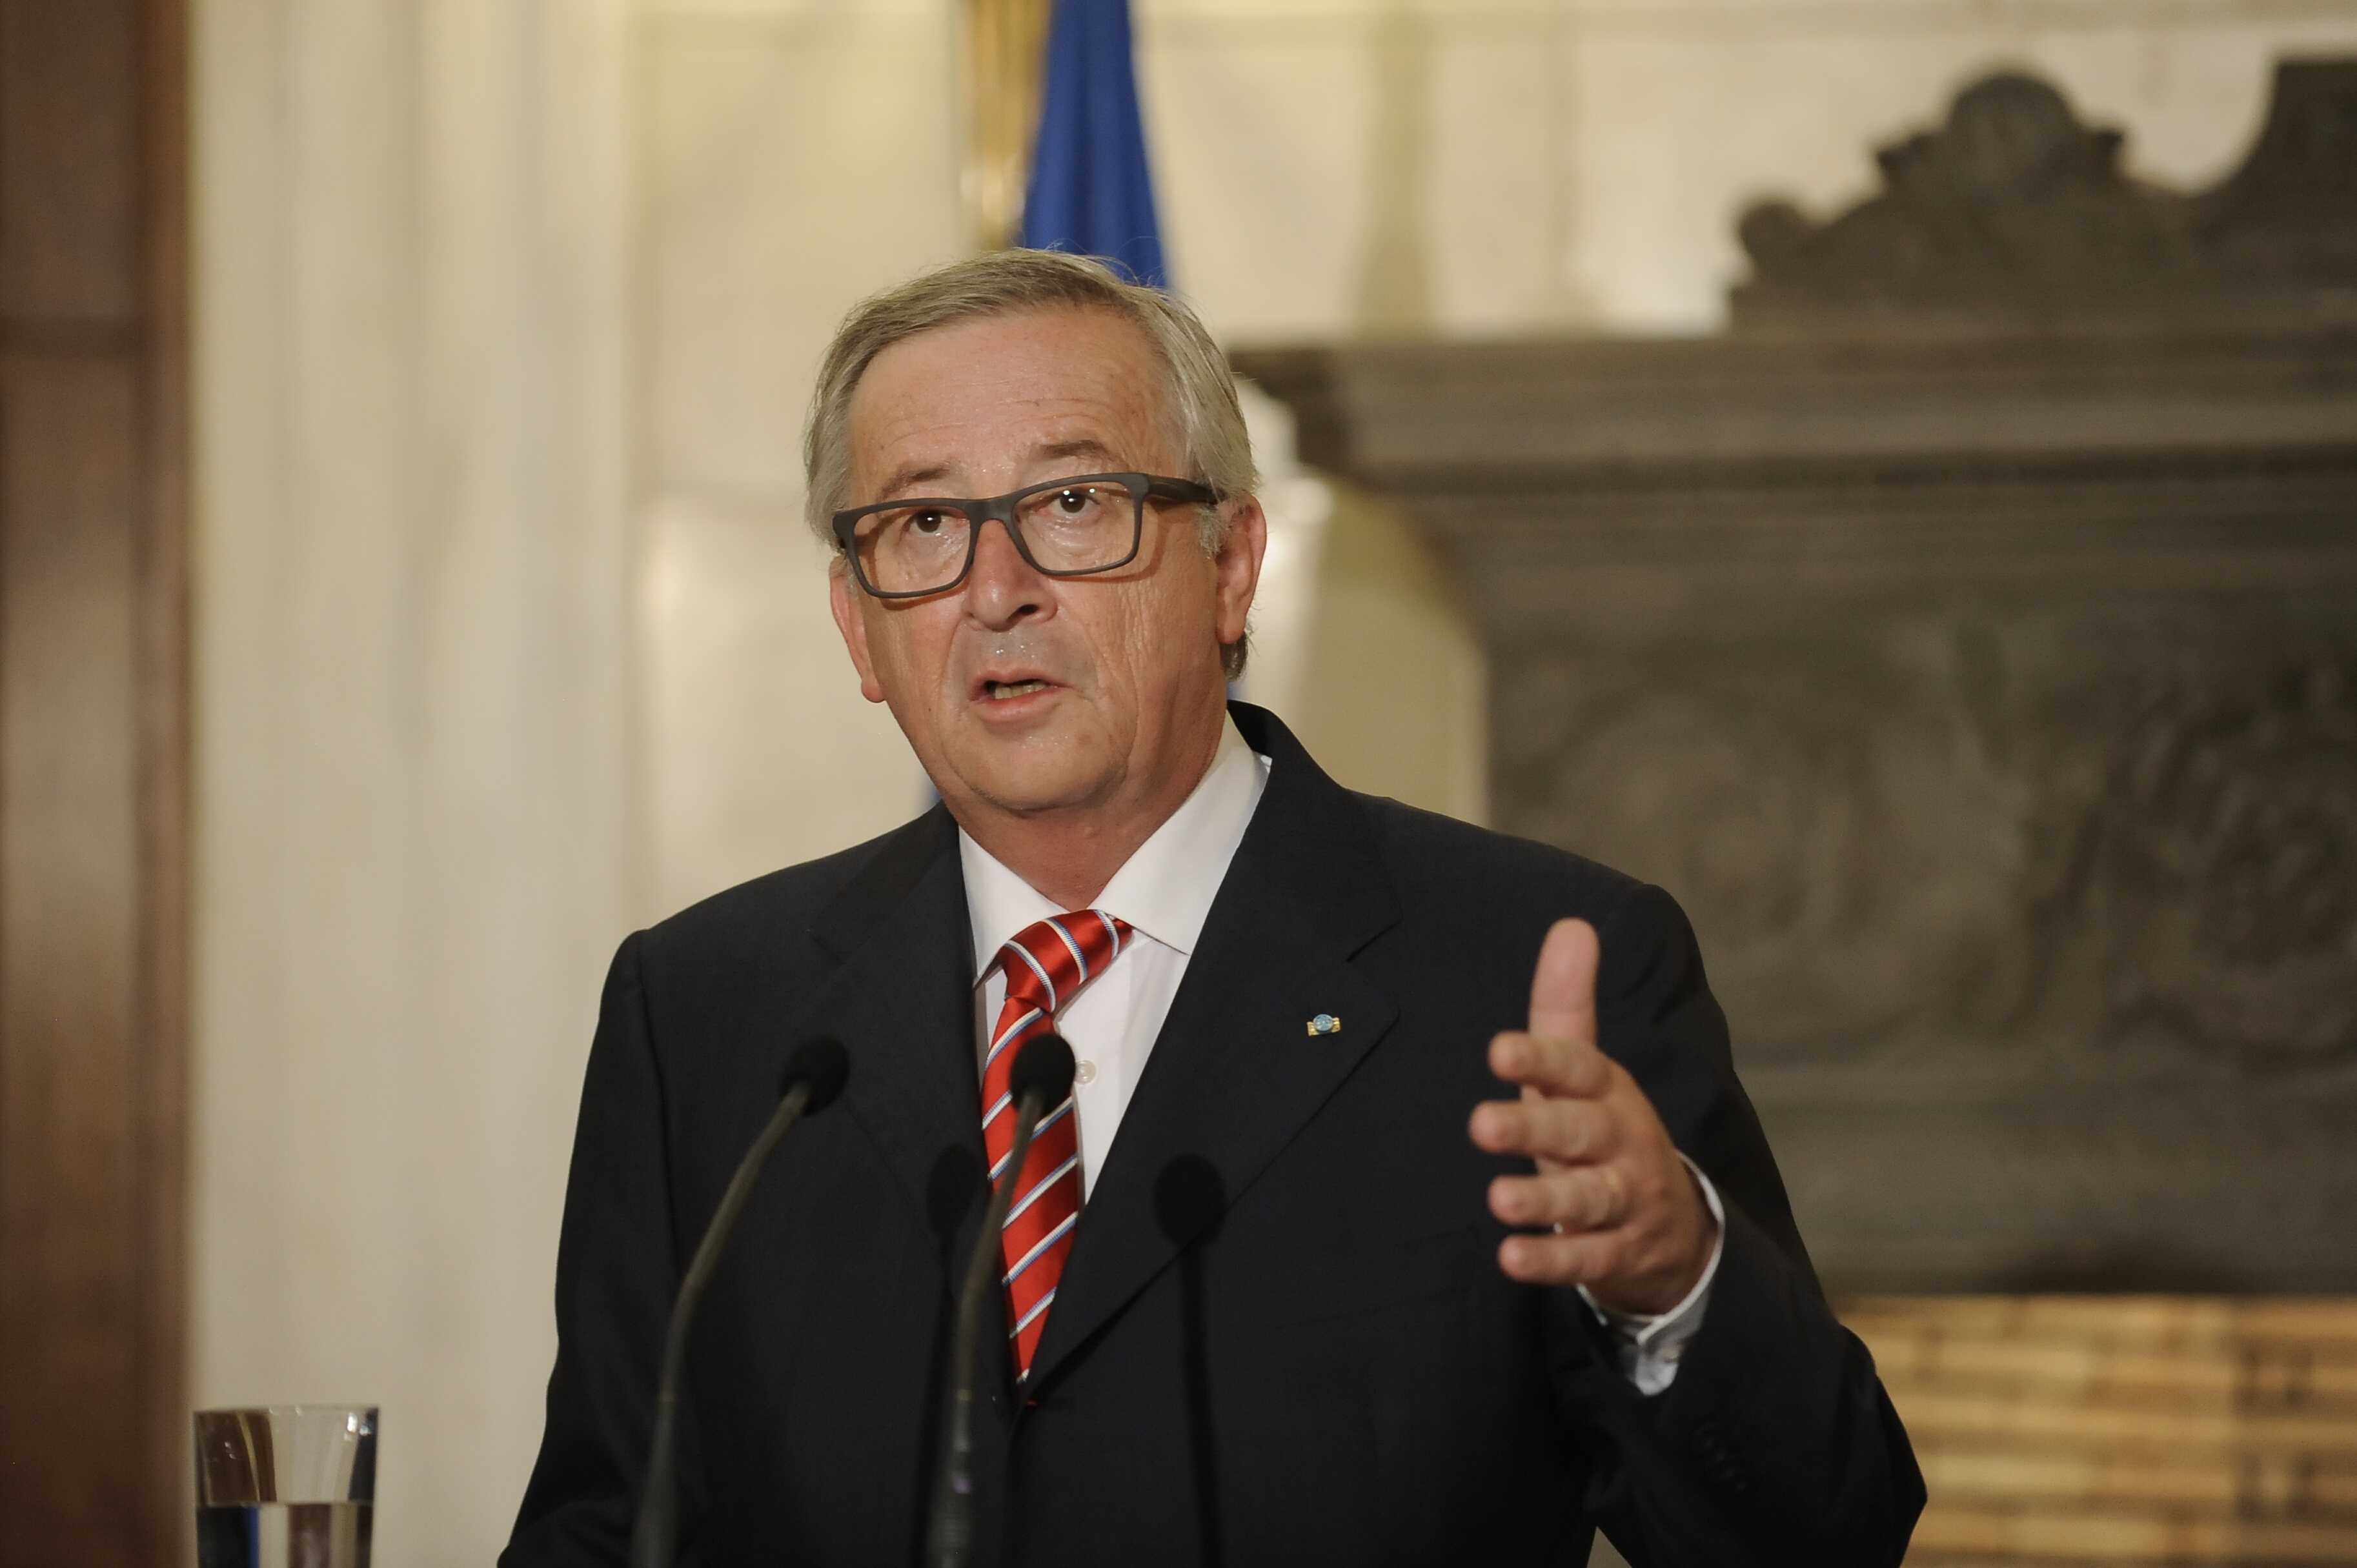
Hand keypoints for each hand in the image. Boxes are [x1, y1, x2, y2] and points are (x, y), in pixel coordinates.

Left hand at [1468, 918, 1716, 1315]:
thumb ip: (1565, 1005)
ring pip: (1587, 1199)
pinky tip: (1511, 1259)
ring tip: (1498, 1199)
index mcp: (1607, 1090)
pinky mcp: (1619, 1253)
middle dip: (1533, 1129)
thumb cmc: (1604, 1131)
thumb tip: (1571, 923)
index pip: (1578, 1066)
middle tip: (1480, 1125)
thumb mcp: (1587, 1070)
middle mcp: (1620, 1141)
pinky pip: (1586, 1260)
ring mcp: (1625, 1200)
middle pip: (1578, 1132)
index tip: (1498, 1050)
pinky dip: (1551, 1261)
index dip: (1541, 1057)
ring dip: (1543, 1201)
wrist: (1674, 1227)